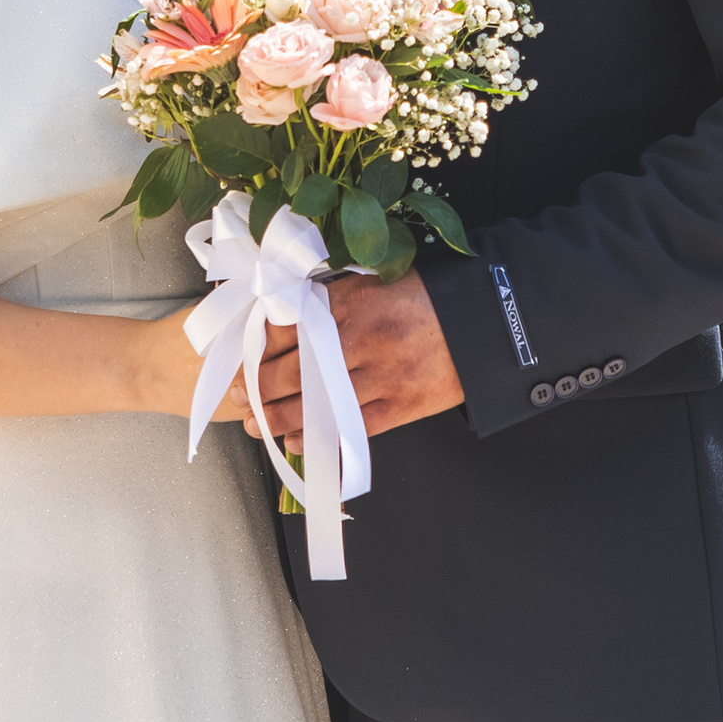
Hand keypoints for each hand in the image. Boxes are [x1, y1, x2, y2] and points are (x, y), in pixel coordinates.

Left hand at [242, 268, 464, 442]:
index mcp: (353, 301)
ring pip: (316, 405)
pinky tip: (296, 440)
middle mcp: (363, 339)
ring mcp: (382, 376)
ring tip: (257, 424)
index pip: (289, 327)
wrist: (482, 320)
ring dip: (279, 418)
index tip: (243, 357)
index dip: (258, 347)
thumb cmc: (425, 297)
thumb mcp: (373, 281)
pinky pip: (348, 429)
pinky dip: (317, 437)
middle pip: (294, 370)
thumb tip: (286, 317)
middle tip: (240, 395)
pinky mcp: (401, 406)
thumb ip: (332, 299)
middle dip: (259, 387)